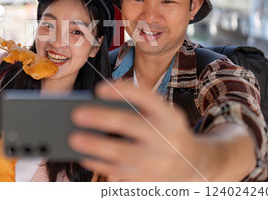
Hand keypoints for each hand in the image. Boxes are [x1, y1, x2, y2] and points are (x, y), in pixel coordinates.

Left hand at [69, 81, 204, 181]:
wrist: (194, 164)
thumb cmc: (167, 130)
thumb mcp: (164, 114)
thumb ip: (138, 108)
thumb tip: (98, 108)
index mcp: (169, 116)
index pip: (147, 98)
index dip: (123, 91)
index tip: (99, 88)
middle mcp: (167, 137)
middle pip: (131, 125)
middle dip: (103, 118)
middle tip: (77, 114)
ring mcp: (158, 161)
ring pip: (122, 154)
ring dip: (95, 147)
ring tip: (73, 138)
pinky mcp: (148, 180)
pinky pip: (120, 173)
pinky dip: (99, 165)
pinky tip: (83, 156)